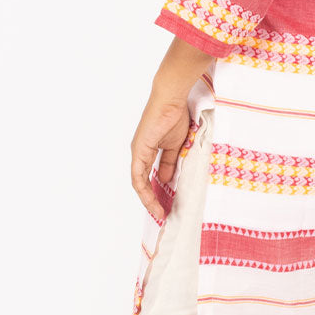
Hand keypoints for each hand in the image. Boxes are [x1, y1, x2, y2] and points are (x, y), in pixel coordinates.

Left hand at [130, 88, 190, 215]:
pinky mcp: (139, 150)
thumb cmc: (175, 116)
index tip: (164, 206)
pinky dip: (144, 189)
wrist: (171, 100)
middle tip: (161, 214)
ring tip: (158, 212)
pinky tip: (151, 199)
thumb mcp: (175, 146)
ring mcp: (138, 152)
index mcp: (148, 151)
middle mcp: (140, 153)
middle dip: (151, 200)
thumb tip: (165, 180)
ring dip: (147, 199)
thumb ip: (169, 163)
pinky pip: (138, 175)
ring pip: (138, 182)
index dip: (154, 193)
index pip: (148, 177)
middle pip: (142, 183)